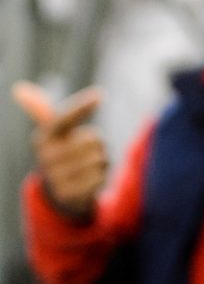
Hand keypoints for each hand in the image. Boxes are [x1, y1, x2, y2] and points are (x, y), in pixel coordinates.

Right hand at [13, 81, 106, 218]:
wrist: (60, 193)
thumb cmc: (61, 156)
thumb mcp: (53, 134)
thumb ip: (42, 111)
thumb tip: (20, 89)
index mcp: (43, 137)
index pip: (64, 118)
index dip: (81, 107)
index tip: (99, 94)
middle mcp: (46, 156)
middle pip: (93, 139)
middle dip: (98, 144)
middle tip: (85, 153)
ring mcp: (57, 176)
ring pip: (100, 159)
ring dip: (102, 162)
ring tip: (88, 167)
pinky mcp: (70, 193)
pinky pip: (101, 178)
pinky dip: (102, 177)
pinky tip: (90, 181)